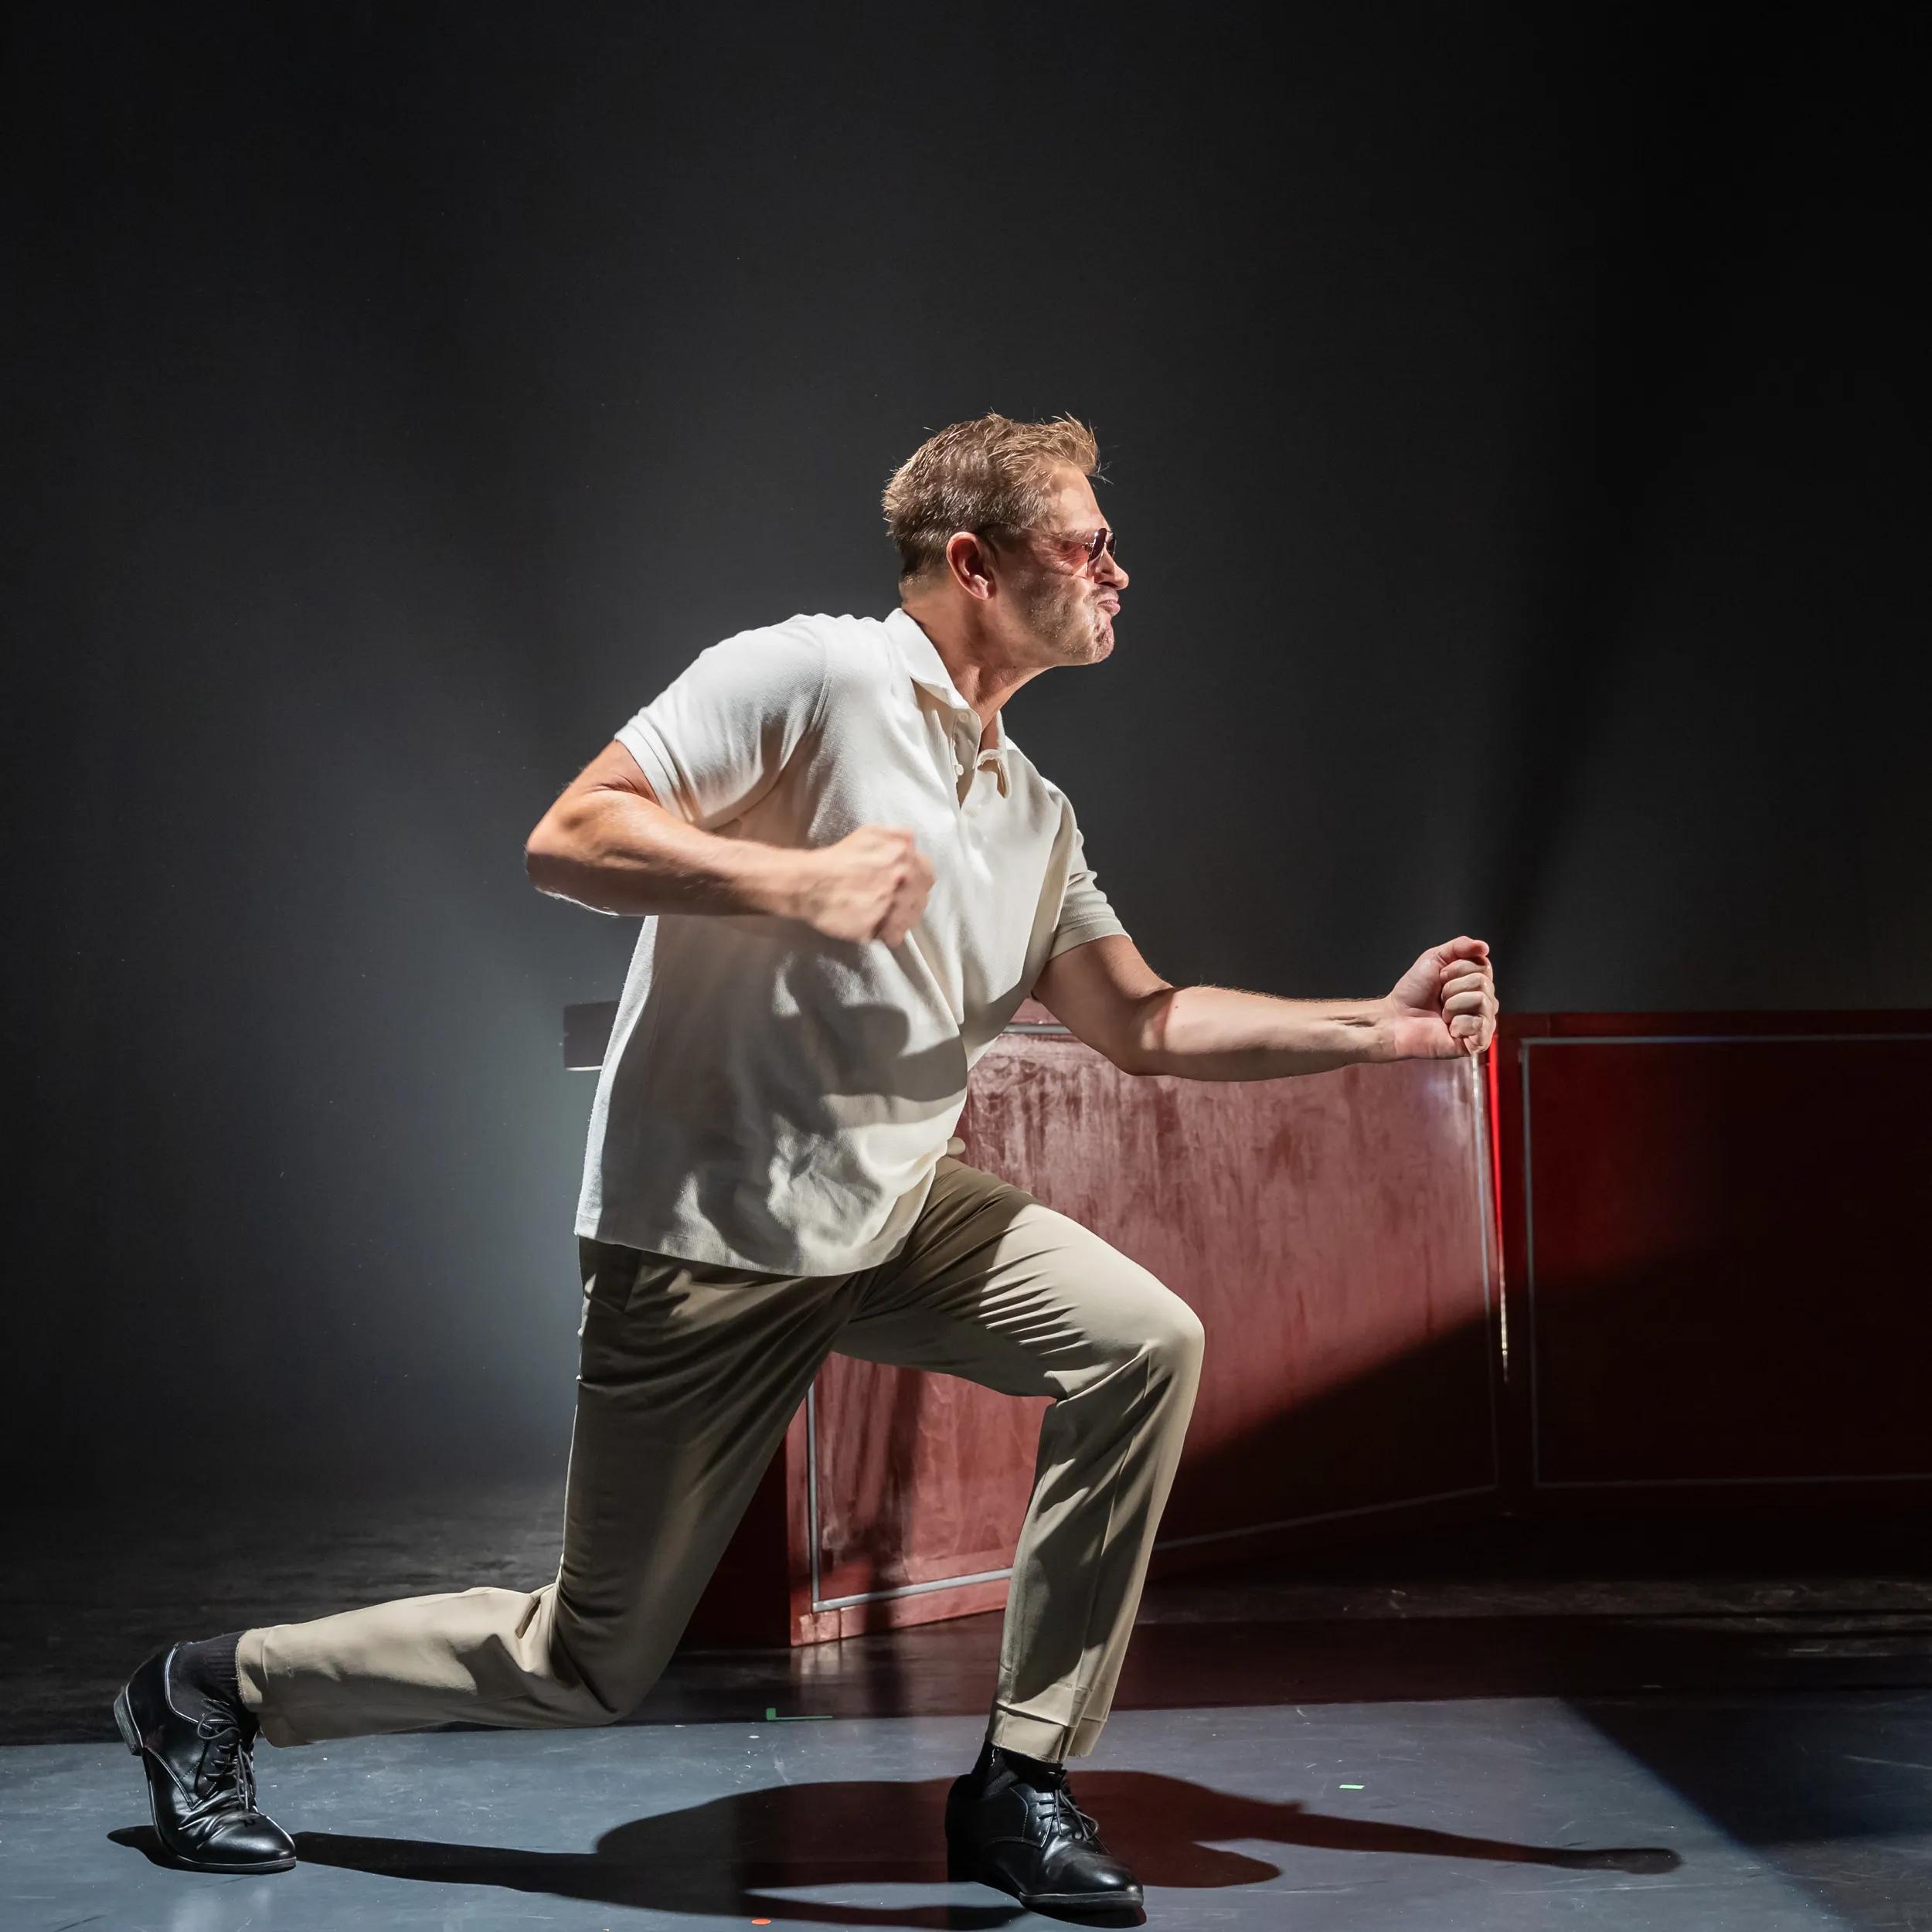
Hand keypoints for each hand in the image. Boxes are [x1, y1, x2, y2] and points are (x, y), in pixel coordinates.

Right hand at [793, 825, 934, 945]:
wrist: (808, 883)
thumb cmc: (838, 857)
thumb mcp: (869, 833)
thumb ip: (897, 835)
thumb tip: (912, 840)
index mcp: (901, 857)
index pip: (927, 876)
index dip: (919, 884)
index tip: (909, 889)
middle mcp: (899, 881)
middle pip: (919, 900)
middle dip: (910, 904)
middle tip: (895, 905)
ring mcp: (888, 905)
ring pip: (907, 920)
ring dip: (899, 921)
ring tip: (885, 919)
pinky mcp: (875, 926)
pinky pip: (890, 935)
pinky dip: (886, 934)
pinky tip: (877, 929)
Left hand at [1381, 936, 1497, 1060]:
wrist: (1396, 1017)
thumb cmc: (1414, 991)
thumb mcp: (1435, 958)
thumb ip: (1460, 946)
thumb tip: (1484, 947)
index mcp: (1477, 984)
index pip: (1484, 966)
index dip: (1457, 969)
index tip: (1440, 979)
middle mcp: (1483, 1003)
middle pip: (1483, 983)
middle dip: (1453, 987)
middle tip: (1439, 998)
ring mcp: (1482, 1023)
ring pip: (1482, 1001)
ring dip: (1453, 1004)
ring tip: (1442, 1013)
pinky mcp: (1477, 1043)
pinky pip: (1480, 1024)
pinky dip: (1458, 1023)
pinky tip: (1448, 1029)